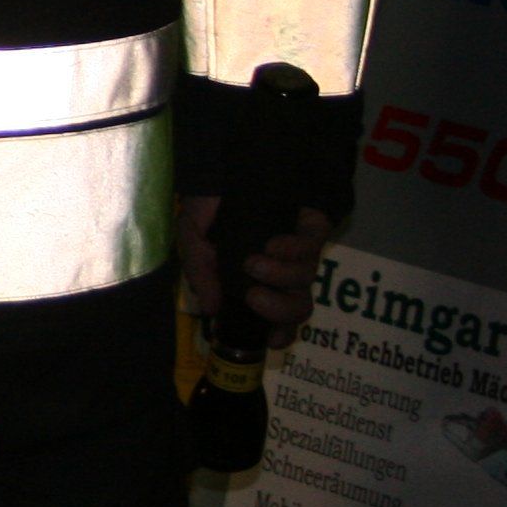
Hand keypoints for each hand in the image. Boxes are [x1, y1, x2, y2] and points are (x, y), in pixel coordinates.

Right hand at [176, 196, 332, 347]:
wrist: (222, 166)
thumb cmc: (208, 208)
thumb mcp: (193, 243)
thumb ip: (200, 275)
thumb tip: (211, 310)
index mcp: (257, 281)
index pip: (279, 318)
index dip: (280, 333)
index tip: (269, 340)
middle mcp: (283, 271)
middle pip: (300, 306)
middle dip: (279, 309)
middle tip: (253, 297)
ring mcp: (299, 249)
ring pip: (305, 279)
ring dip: (280, 276)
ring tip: (252, 262)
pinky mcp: (312, 226)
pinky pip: (313, 247)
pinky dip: (293, 251)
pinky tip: (272, 243)